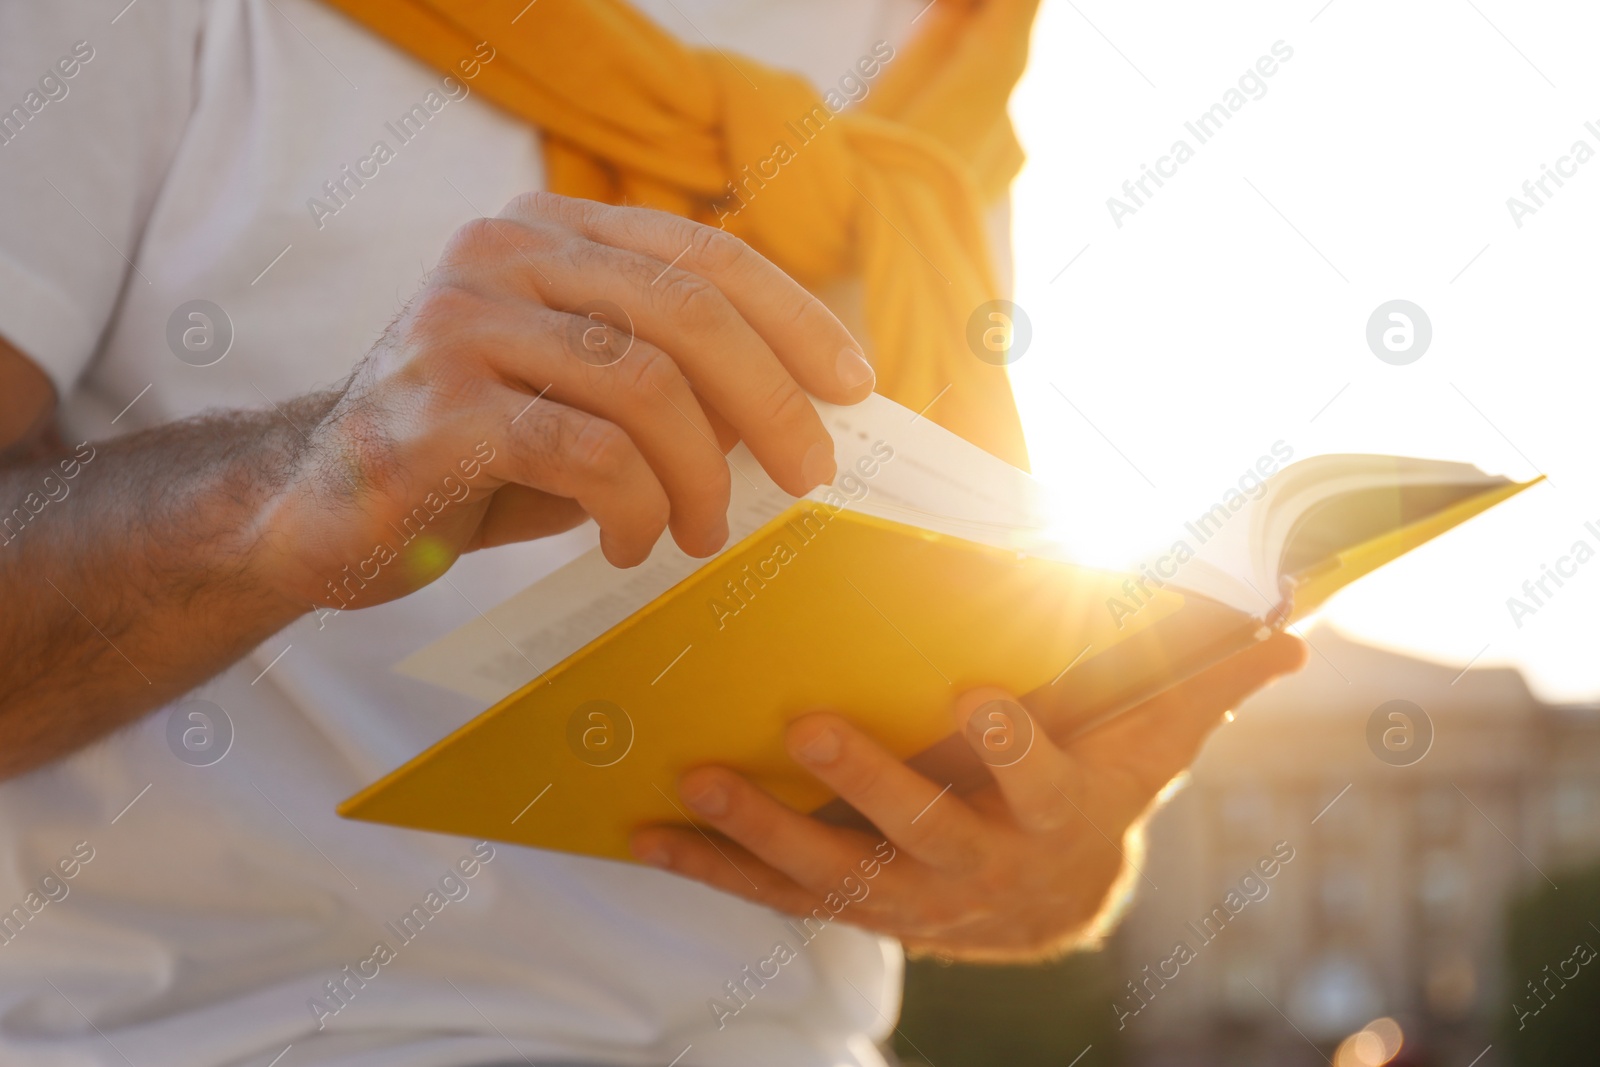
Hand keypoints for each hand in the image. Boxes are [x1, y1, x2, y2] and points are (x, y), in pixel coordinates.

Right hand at [257, 192, 875, 607]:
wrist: (318, 510)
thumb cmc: (474, 459)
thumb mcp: (583, 402)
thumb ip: (670, 385)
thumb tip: (799, 417)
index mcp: (546, 233)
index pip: (700, 255)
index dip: (793, 319)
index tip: (854, 386)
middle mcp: (499, 255)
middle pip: (687, 313)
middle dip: (772, 403)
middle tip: (809, 476)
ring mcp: (460, 325)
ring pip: (647, 385)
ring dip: (702, 476)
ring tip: (700, 533)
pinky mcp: (437, 410)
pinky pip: (589, 454)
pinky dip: (634, 508)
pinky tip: (630, 545)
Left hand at [631, 633, 1306, 960]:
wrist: (1050, 897)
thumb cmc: (1095, 784)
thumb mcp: (1154, 737)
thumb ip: (1205, 680)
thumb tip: (1290, 627)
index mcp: (1055, 813)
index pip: (1044, 782)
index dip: (1015, 747)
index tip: (980, 694)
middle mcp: (979, 867)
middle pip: (923, 833)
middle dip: (867, 785)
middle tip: (807, 723)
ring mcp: (907, 895)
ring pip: (831, 872)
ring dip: (760, 830)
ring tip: (694, 777)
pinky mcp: (847, 902)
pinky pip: (772, 892)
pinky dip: (708, 867)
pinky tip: (643, 831)